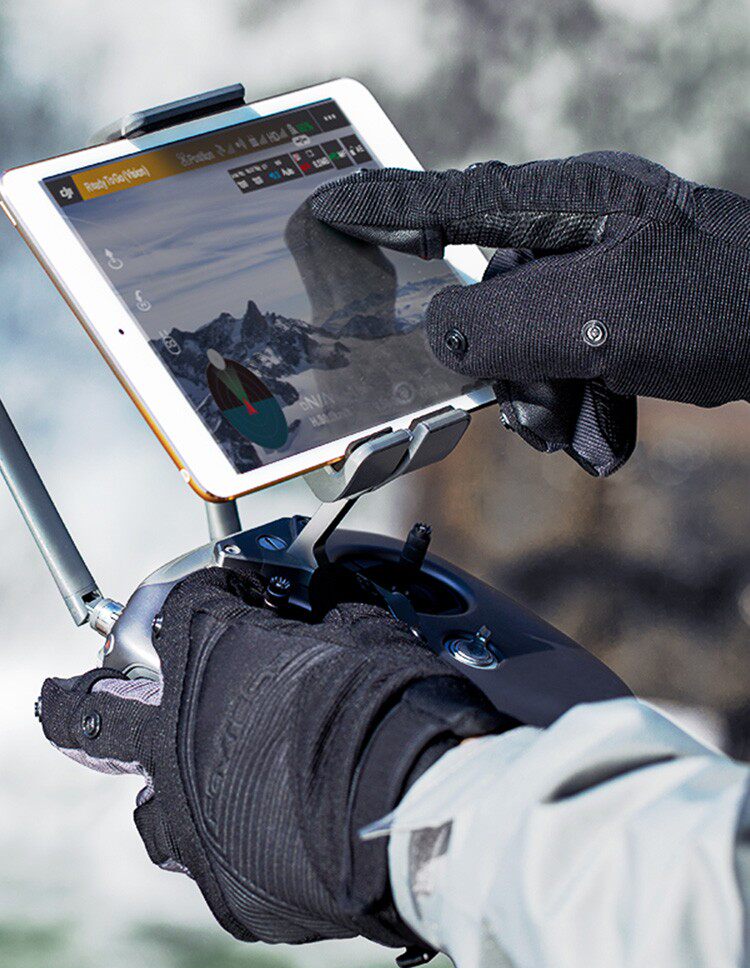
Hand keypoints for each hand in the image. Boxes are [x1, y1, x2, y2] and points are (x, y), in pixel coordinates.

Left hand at [38, 569, 501, 946]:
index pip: (187, 602)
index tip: (242, 594)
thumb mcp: (369, 633)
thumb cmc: (390, 704)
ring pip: (149, 805)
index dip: (219, 591)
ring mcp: (192, 815)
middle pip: (92, 711)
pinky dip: (240, 845)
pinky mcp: (226, 885)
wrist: (415, 803)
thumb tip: (339, 603)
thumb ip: (334, 616)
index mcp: (210, 655)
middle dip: (83, 698)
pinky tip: (277, 837)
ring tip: (208, 785)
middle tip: (83, 693)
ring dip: (174, 788)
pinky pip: (215, 862)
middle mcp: (177, 733)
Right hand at [310, 153, 749, 475]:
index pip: (450, 201)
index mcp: (562, 200)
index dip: (383, 211)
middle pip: (487, 299)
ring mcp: (597, 272)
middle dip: (506, 368)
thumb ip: (501, 325)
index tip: (327, 208)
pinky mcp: (617, 312)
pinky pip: (565, 360)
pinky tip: (604, 434)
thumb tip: (438, 335)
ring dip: (547, 399)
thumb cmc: (719, 304)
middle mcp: (572, 230)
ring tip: (583, 430)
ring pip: (526, 342)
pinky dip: (579, 405)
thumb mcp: (599, 320)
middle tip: (537, 411)